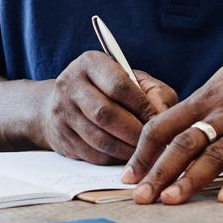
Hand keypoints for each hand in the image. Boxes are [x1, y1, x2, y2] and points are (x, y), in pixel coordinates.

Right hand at [38, 54, 177, 164]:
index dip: (142, 107)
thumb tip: (161, 118)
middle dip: (134, 132)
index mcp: (91, 63)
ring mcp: (61, 111)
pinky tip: (126, 158)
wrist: (67, 101)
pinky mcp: (60, 136)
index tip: (160, 122)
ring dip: (125, 150)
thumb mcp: (134, 80)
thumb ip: (154, 93)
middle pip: (105, 114)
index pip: (119, 86)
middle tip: (154, 143)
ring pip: (98, 138)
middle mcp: (70, 84)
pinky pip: (90, 154)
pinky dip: (112, 159)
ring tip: (144, 153)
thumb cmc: (111, 89)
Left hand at [127, 32, 222, 204]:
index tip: (129, 177)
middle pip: (184, 143)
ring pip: (215, 155)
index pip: (164, 126)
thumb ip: (199, 108)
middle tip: (141, 197)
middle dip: (159, 172)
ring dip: (191, 179)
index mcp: (206, 98)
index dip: (143, 153)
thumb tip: (170, 133)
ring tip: (172, 200)